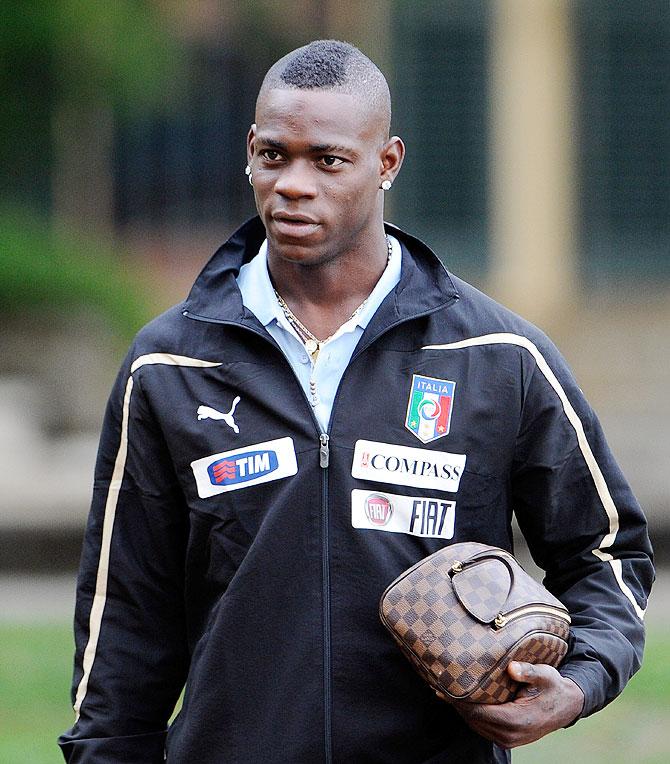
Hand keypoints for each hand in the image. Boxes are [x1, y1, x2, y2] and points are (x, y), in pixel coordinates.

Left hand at [452, 662, 584, 748]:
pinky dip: (470, 714)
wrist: (567, 706)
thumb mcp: (545, 675)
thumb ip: (528, 672)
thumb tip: (512, 668)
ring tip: (444, 690)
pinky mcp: (507, 738)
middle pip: (473, 720)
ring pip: (475, 725)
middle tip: (437, 684)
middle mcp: (509, 735)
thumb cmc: (553, 687)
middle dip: (455, 704)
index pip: (477, 712)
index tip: (443, 686)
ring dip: (460, 709)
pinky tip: (461, 700)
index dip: (458, 700)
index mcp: (516, 721)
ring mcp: (508, 739)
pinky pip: (482, 727)